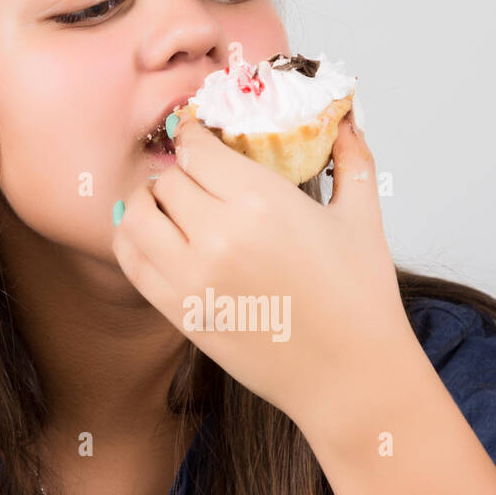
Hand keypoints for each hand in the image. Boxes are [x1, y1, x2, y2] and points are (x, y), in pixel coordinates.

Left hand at [110, 105, 416, 428]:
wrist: (351, 376)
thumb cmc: (361, 301)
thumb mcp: (363, 217)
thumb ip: (352, 157)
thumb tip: (344, 118)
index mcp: (261, 200)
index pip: (195, 148)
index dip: (194, 135)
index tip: (198, 137)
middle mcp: (218, 235)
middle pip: (166, 180)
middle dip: (178, 172)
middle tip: (193, 177)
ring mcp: (193, 278)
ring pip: (135, 217)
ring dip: (147, 205)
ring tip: (168, 206)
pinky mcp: (182, 314)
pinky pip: (132, 263)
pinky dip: (134, 242)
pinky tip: (155, 239)